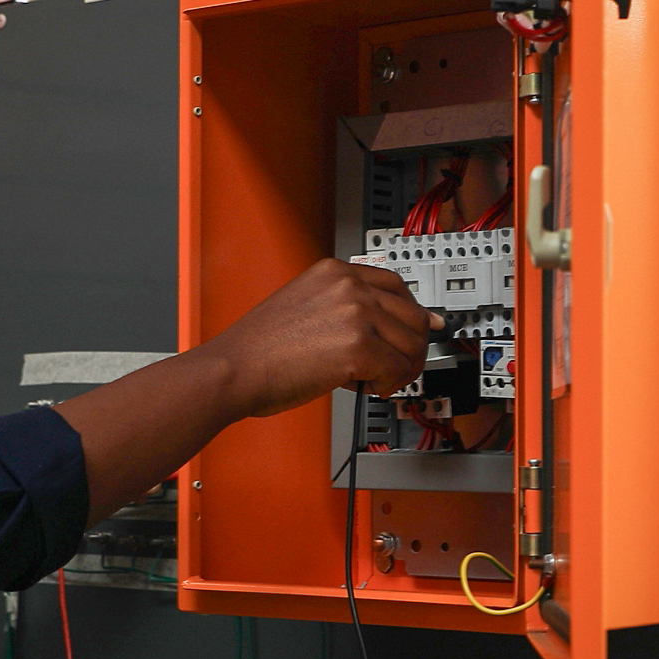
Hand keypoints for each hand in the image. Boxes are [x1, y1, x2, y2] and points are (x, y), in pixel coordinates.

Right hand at [56, 259, 435, 510]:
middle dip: (411, 347)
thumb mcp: (303, 306)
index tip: (425, 326)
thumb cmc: (258, 350)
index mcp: (334, 271)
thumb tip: (382, 329)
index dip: (413, 312)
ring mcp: (355, 312)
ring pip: (412, 343)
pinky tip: (370, 387)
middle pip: (412, 314)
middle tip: (397, 368)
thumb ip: (343, 309)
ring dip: (402, 368)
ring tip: (378, 380)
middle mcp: (348, 285)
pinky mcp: (358, 346)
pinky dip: (391, 383)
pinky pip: (399, 368)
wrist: (234, 370)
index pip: (396, 285)